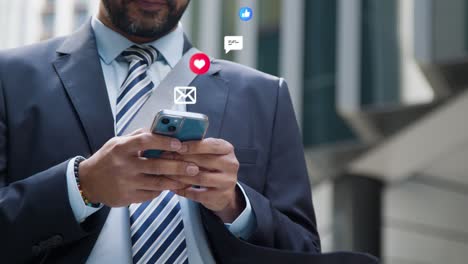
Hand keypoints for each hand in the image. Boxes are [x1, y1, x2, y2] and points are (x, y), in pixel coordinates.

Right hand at [78, 129, 199, 206]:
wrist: (88, 182)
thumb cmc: (108, 159)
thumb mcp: (118, 142)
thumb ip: (138, 137)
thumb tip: (161, 129)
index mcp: (121, 147)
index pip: (145, 141)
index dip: (164, 142)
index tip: (180, 144)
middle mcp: (124, 165)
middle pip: (156, 166)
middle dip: (178, 166)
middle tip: (194, 167)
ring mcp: (126, 183)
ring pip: (157, 183)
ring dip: (175, 181)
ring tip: (188, 178)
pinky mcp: (128, 198)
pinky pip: (151, 194)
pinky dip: (162, 190)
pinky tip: (171, 186)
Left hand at [163, 138, 243, 222]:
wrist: (223, 191)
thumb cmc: (211, 166)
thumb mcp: (209, 153)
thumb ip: (196, 147)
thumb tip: (172, 141)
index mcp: (227, 149)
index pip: (211, 145)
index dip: (193, 146)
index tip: (176, 146)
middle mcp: (231, 164)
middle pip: (204, 161)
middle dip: (182, 159)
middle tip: (165, 159)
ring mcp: (227, 182)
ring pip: (199, 178)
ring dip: (180, 175)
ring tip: (166, 172)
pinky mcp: (220, 196)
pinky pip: (197, 194)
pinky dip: (182, 190)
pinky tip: (172, 186)